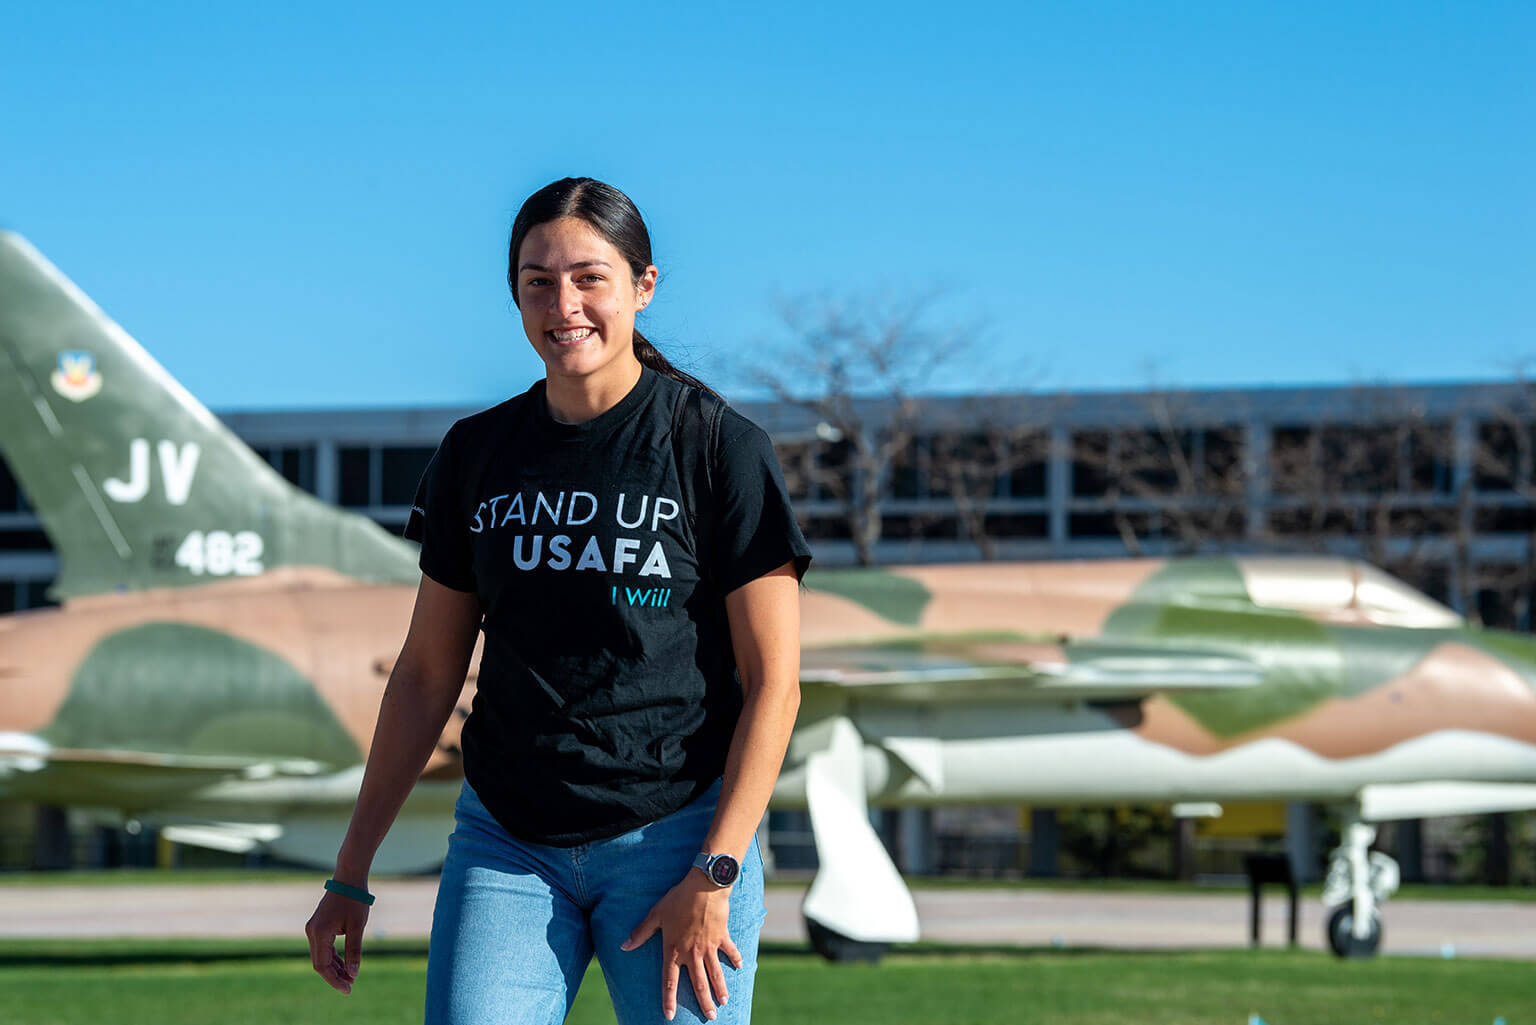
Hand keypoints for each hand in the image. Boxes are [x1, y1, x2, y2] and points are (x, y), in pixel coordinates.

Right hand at [304, 888, 368, 994]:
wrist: (349, 877)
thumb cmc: (355, 900)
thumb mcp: (357, 927)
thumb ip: (354, 951)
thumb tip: (353, 974)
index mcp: (319, 933)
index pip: (322, 966)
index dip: (334, 980)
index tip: (347, 988)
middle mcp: (312, 932)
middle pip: (320, 962)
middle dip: (335, 975)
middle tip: (351, 986)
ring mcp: (313, 929)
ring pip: (322, 956)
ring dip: (335, 967)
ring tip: (350, 978)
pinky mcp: (318, 926)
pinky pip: (324, 947)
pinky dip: (334, 957)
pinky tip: (345, 965)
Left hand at [621, 871, 743, 1020]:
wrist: (704, 886)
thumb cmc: (678, 899)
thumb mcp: (656, 914)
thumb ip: (641, 933)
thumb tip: (624, 946)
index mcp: (674, 949)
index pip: (669, 980)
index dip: (669, 999)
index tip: (670, 1016)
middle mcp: (692, 953)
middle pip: (698, 983)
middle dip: (704, 1003)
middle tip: (710, 1018)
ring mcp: (709, 946)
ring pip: (715, 973)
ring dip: (720, 989)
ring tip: (724, 1002)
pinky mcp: (722, 936)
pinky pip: (730, 951)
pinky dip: (735, 959)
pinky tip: (740, 967)